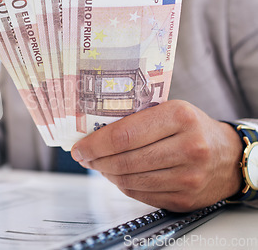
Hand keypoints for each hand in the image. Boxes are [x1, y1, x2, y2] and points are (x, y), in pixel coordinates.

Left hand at [71, 100, 242, 211]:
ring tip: (100, 165)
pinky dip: (123, 186)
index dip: (95, 144)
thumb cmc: (192, 128)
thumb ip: (136, 118)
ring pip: (130, 180)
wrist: (228, 155)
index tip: (80, 147)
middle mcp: (187, 147)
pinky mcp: (185, 198)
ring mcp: (188, 176)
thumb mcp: (169, 110)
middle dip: (96, 160)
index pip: (124, 134)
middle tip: (84, 157)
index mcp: (179, 117)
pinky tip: (119, 176)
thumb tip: (93, 132)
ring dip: (107, 174)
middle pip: (124, 160)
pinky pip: (141, 195)